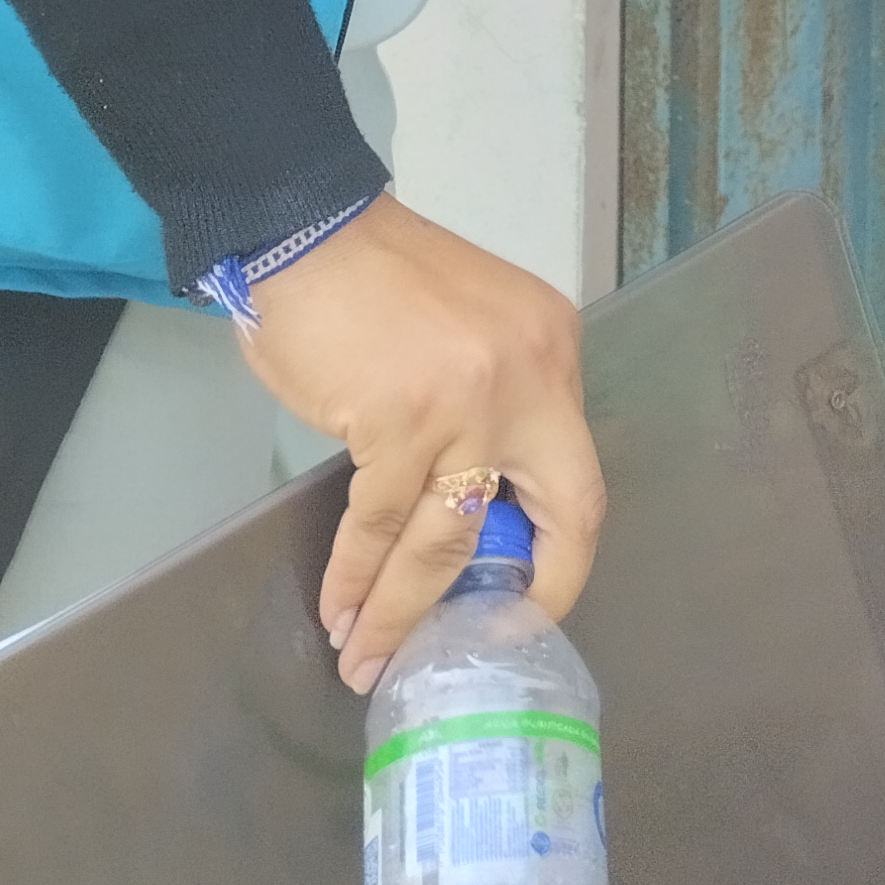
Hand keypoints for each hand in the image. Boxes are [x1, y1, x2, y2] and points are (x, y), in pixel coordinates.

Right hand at [234, 193, 604, 687]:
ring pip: (448, 536)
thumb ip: (491, 410)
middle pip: (560, 513)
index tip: (525, 606)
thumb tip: (480, 510)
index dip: (562, 556)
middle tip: (479, 647)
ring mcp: (472, 399)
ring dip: (404, 606)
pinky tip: (340, 609)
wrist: (305, 230)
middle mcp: (533, 376)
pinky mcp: (402, 419)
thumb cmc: (376, 283)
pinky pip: (381, 523)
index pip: (579, 477)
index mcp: (552, 352)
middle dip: (528, 596)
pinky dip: (357, 575)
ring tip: (367, 653)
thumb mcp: (472, 338)